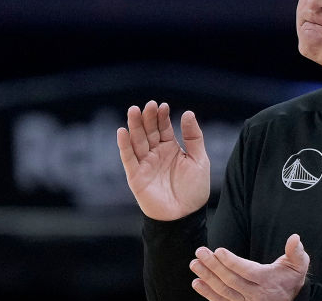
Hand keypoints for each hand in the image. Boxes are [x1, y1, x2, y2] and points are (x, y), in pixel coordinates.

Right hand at [117, 100, 210, 220]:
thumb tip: (187, 113)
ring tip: (134, 110)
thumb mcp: (200, 160)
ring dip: (134, 126)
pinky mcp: (136, 176)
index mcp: (170, 148)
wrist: (186, 216)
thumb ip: (194, 137)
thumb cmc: (194, 190)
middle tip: (148, 105)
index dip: (162, 116)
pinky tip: (122, 131)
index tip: (163, 105)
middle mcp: (156, 154)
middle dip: (147, 118)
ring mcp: (145, 164)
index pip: (163, 127)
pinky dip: (124, 146)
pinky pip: (128, 159)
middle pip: (148, 131)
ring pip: (137, 141)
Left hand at [189, 234, 309, 300]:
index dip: (231, 262)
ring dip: (207, 278)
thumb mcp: (298, 264)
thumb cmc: (292, 279)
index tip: (218, 251)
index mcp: (268, 281)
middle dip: (213, 266)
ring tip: (194, 264)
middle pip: (231, 281)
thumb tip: (295, 238)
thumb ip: (296, 251)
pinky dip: (207, 294)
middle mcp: (256, 295)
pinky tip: (197, 283)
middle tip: (200, 252)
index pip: (247, 271)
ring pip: (223, 292)